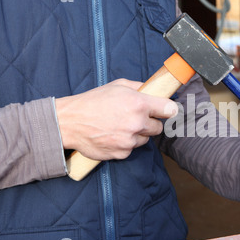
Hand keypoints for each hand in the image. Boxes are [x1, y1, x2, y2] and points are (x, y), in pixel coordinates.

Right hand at [55, 79, 177, 159]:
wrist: (69, 122)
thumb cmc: (93, 101)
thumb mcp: (118, 86)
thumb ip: (140, 88)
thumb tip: (157, 90)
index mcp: (139, 103)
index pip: (170, 110)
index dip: (169, 110)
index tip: (168, 111)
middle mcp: (137, 123)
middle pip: (159, 127)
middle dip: (150, 122)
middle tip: (136, 117)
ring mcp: (130, 140)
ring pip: (145, 139)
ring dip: (138, 134)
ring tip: (120, 126)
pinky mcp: (122, 153)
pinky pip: (132, 149)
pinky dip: (126, 144)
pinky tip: (113, 135)